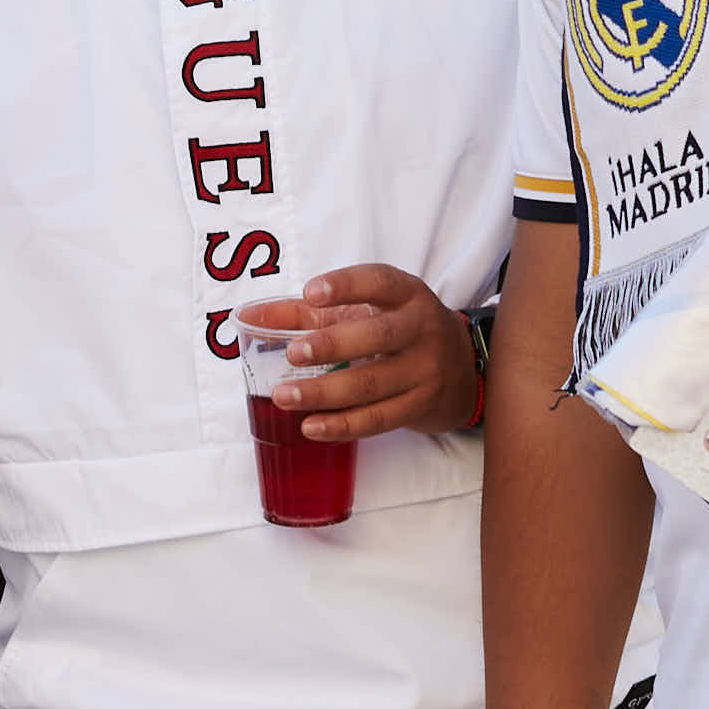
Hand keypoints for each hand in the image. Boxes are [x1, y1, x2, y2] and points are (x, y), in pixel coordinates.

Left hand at [260, 263, 478, 440]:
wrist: (461, 368)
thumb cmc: (398, 331)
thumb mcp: (362, 311)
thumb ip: (303, 312)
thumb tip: (246, 316)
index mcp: (406, 295)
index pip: (379, 282)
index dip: (345, 285)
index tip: (310, 292)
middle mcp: (421, 328)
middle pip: (377, 336)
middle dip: (332, 345)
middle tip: (292, 353)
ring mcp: (424, 370)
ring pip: (373, 383)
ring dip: (325, 393)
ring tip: (284, 396)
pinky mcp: (420, 406)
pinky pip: (377, 419)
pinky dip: (341, 425)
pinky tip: (311, 426)